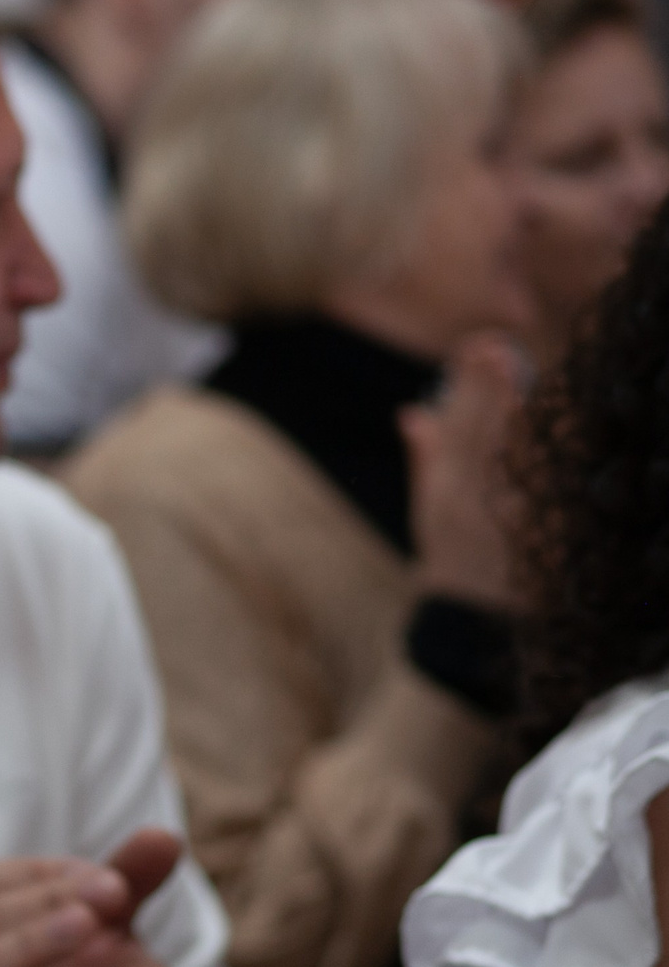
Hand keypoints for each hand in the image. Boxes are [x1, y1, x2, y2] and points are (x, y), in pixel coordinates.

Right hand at [403, 331, 527, 611]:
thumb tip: (412, 413)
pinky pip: (531, 496)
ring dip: (508, 420)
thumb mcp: (430, 512)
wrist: (467, 620)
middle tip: (496, 348)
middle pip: (477, 435)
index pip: (456, 425)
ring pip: (500, 461)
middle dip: (484, 391)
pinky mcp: (523, 539)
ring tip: (516, 380)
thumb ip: (427, 459)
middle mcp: (464, 501)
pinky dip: (537, 466)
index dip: (468, 385)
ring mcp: (494, 520)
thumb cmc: (452, 559)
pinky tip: (553, 436)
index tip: (480, 345)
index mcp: (443, 489)